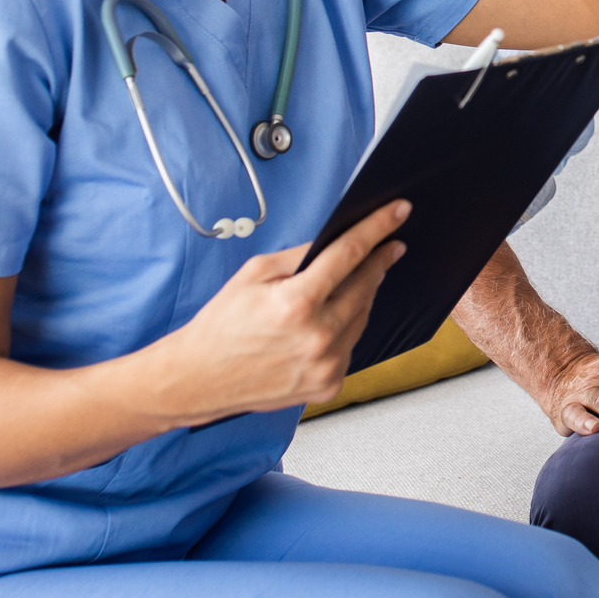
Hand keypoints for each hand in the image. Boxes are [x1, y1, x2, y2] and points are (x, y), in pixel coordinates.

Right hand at [166, 200, 410, 421]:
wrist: (199, 379)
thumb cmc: (222, 326)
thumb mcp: (254, 274)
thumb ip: (300, 256)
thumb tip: (336, 242)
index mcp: (296, 304)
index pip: (350, 253)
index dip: (378, 227)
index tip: (399, 212)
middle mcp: (317, 338)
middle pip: (365, 285)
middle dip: (379, 261)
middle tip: (389, 245)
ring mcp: (326, 366)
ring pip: (362, 316)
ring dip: (362, 295)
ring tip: (354, 281)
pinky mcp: (328, 386)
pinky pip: (351, 346)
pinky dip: (346, 329)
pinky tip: (331, 321)